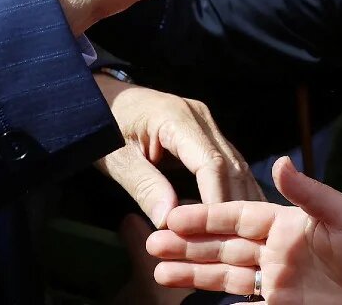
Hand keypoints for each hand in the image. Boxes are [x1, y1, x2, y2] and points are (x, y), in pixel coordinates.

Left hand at [97, 76, 262, 224]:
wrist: (99, 99)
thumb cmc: (102, 127)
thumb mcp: (116, 159)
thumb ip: (144, 186)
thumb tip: (169, 221)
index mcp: (177, 117)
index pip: (210, 163)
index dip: (216, 200)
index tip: (216, 232)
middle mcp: (201, 117)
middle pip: (230, 165)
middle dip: (234, 204)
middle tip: (235, 241)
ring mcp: (206, 124)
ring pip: (235, 166)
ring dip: (239, 200)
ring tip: (242, 236)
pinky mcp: (205, 135)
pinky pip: (226, 165)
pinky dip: (231, 191)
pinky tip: (235, 217)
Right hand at [150, 157, 341, 301]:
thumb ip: (309, 192)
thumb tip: (280, 162)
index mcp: (286, 224)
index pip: (237, 217)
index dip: (205, 217)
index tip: (172, 215)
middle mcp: (276, 251)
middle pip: (222, 246)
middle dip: (187, 245)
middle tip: (150, 242)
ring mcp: (278, 280)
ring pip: (225, 274)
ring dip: (192, 271)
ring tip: (159, 271)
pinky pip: (244, 302)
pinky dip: (218, 299)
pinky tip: (194, 297)